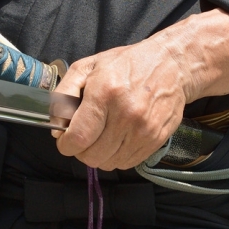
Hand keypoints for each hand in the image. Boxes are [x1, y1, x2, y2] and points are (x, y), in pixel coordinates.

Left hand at [53, 8, 228, 169]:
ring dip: (100, 155)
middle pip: (92, 156)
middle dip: (81, 151)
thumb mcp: (88, 67)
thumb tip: (57, 125)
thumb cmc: (127, 65)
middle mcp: (126, 114)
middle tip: (84, 136)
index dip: (66, 145)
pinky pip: (127, 163)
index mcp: (105, 93)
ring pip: (109, 163)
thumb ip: (64, 94)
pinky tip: (119, 138)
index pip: (78, 138)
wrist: (172, 65)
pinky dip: (117, 156)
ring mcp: (144, 130)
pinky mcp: (156, 140)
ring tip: (103, 135)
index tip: (66, 140)